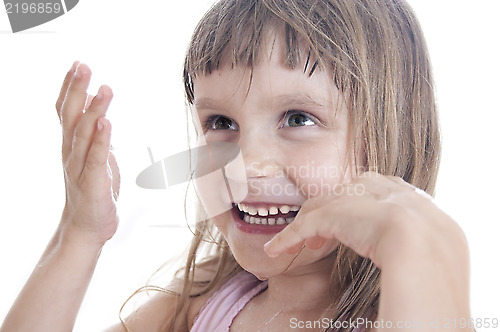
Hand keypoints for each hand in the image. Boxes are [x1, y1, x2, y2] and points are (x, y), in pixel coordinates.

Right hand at [55, 62, 119, 245]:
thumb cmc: (94, 190)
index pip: (67, 112)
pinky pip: (96, 159)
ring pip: (84, 135)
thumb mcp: (94, 157)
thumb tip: (99, 115)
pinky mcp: (94, 184)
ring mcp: (80, 169)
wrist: (87, 228)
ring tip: (103, 89)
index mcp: (72, 146)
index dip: (71, 88)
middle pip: (71, 118)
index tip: (77, 64)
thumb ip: (94, 137)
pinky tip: (105, 123)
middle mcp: (71, 154)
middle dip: (77, 90)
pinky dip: (101, 140)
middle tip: (84, 66)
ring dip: (94, 110)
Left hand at [264, 171, 466, 268]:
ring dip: (305, 226)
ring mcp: (355, 198)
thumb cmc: (438, 257)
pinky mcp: (333, 213)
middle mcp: (377, 188)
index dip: (359, 207)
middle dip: (330, 211)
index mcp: (408, 195)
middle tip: (320, 233)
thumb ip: (420, 240)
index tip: (354, 221)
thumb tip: (424, 256)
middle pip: (344, 196)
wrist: (426, 249)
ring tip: (294, 241)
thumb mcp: (433, 242)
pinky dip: (288, 237)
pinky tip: (276, 249)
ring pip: (322, 208)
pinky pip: (304, 225)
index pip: (376, 191)